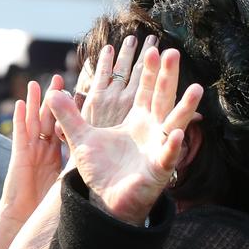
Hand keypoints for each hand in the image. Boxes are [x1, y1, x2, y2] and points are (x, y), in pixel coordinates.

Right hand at [0, 75, 64, 223]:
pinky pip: (19, 134)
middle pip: (47, 119)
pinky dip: (19, 119)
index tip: (76, 94)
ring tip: (36, 84)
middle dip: (52, 100)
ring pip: (32, 122)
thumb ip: (78, 166)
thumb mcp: (67, 180)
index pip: (62, 127)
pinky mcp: (19, 156)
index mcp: (54, 154)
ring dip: (33, 103)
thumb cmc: (46, 204)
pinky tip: (19, 104)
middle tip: (59, 80)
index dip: (68, 112)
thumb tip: (104, 161)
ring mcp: (29, 151)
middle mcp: (41, 149)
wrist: (24, 217)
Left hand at [48, 47, 202, 225]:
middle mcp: (152, 130)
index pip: (145, 90)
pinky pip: (168, 155)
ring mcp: (159, 147)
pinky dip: (172, 145)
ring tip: (196, 88)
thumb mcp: (80, 138)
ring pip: (175, 123)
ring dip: (185, 107)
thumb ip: (68, 115)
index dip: (149, 71)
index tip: (153, 49)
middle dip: (167, 77)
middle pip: (162, 98)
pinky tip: (175, 134)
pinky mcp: (159, 168)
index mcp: (137, 120)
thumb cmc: (100, 168)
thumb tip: (52, 93)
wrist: (106, 198)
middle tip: (172, 52)